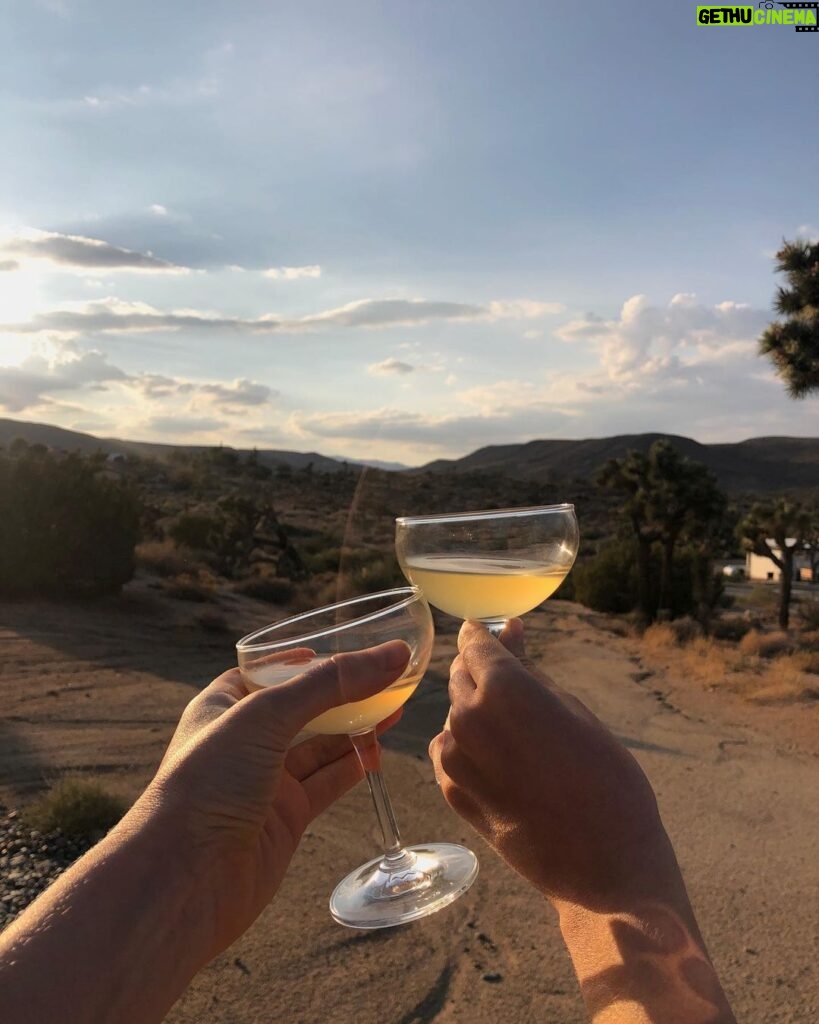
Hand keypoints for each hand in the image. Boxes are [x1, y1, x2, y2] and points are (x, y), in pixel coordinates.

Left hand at [126, 639, 409, 959]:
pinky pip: (326, 783)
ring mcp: (264, 782)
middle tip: (390, 677)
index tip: (344, 644)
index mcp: (223, 706)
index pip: (270, 671)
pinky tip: (377, 751)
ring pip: (319, 746)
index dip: (305, 660)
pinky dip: (353, 766)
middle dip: (343, 694)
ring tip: (397, 709)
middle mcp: (242, 741)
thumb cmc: (208, 784)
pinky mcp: (284, 819)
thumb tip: (394, 653)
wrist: (185, 880)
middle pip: (303, 708)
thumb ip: (333, 683)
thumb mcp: (268, 715)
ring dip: (356, 729)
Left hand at [429, 620, 679, 909]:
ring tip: (519, 738)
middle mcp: (467, 718)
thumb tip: (509, 631)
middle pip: (461, 677)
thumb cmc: (606, 781)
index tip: (489, 634)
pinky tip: (503, 764)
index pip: (475, 644)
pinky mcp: (451, 793)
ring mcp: (454, 759)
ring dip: (476, 715)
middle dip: (482, 675)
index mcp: (502, 688)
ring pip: (454, 716)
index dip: (483, 637)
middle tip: (516, 690)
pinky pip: (448, 752)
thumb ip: (529, 669)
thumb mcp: (573, 710)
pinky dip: (467, 749)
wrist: (604, 863)